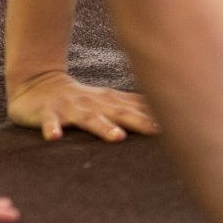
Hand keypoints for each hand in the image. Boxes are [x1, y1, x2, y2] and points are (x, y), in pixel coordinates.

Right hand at [7, 70, 159, 142]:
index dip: (158, 117)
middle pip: (121, 114)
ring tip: (117, 137)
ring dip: (104, 128)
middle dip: (141, 122)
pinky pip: (50, 123)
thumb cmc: (83, 99)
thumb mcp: (110, 100)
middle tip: (160, 132)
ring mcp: (72, 109)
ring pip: (90, 119)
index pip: (138, 110)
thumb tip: (169, 110)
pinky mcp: (49, 114)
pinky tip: (54, 138)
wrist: (39, 84)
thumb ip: (135, 106)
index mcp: (111, 102)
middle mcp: (96, 105)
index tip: (182, 124)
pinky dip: (52, 130)